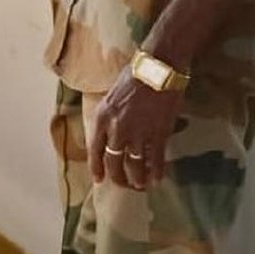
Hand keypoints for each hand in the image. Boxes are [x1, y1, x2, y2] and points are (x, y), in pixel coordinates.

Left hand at [89, 67, 185, 189]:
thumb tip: (110, 134)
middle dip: (119, 178)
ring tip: (141, 185)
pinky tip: (158, 178)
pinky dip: (156, 172)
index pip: (95, 150)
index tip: (100, 180)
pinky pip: (156, 160)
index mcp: (102, 117)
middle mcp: (116, 129)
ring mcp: (138, 134)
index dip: (97, 168)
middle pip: (114, 163)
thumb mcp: (112, 96)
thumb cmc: (135, 76)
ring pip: (135, 166)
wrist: (159, 68)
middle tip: (125, 185)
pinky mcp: (159, 135)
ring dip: (138, 179)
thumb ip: (109, 117)